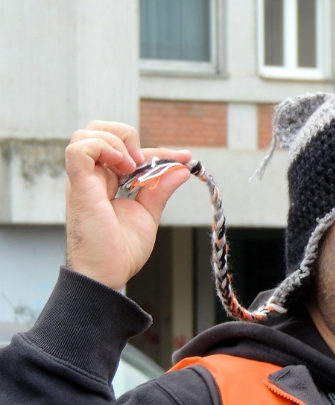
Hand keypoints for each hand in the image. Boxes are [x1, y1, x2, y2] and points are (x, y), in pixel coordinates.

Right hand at [65, 121, 190, 289]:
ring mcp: (83, 180)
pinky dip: (103, 147)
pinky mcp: (77, 187)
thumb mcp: (148, 213)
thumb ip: (161, 189)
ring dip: (116, 140)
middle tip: (145, 161)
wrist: (107, 274)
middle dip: (127, 134)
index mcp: (107, 181)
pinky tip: (123, 166)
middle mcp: (92, 177)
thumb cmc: (121, 251)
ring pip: (87, 133)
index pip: (129, 151)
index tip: (185, 159)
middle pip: (99, 130)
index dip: (159, 151)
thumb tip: (181, 170)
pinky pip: (78, 149)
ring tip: (134, 166)